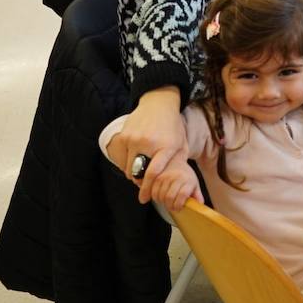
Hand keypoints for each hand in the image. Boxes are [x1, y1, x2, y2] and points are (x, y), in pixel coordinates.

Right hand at [114, 87, 187, 204]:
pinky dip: (127, 163)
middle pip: (138, 174)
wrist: (159, 103)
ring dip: (133, 173)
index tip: (145, 198)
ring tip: (140, 169)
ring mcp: (134, 139)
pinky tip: (135, 157)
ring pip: (128, 167)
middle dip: (140, 182)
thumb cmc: (173, 126)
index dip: (148, 188)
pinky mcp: (124, 136)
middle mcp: (149, 143)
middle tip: (143, 184)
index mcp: (166, 147)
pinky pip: (122, 158)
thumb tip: (175, 184)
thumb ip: (177, 163)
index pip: (154, 173)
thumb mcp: (181, 144)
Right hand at [148, 159, 201, 211]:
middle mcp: (176, 177)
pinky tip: (160, 198)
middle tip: (171, 208)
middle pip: (169, 197)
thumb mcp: (194, 184)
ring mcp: (165, 176)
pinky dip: (155, 198)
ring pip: (160, 196)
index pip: (182, 194)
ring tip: (166, 203)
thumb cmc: (185, 176)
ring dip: (162, 203)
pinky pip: (153, 192)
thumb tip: (200, 205)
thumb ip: (197, 195)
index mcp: (187, 180)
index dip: (179, 204)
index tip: (178, 208)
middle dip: (170, 206)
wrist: (175, 161)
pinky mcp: (156, 177)